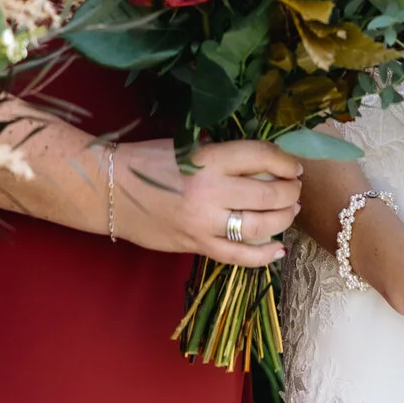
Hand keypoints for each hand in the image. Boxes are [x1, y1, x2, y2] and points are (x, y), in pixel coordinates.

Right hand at [114, 137, 302, 265]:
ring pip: (260, 226)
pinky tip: (279, 250)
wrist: (108, 189)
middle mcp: (210, 190)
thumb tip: (262, 161)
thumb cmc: (147, 161)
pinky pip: (238, 256)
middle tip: (294, 189)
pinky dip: (264, 256)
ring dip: (284, 220)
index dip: (285, 161)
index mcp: (208, 158)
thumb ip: (222, 155)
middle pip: (269, 194)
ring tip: (290, 212)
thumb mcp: (187, 146)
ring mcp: (203, 222)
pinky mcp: (196, 245)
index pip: (261, 156)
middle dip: (290, 192)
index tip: (293, 166)